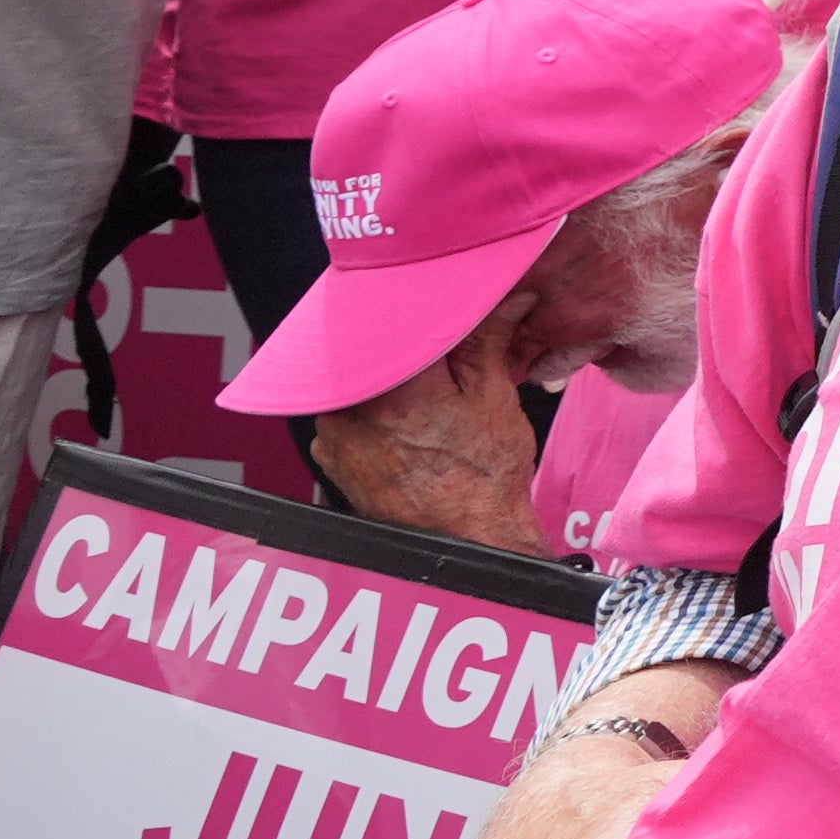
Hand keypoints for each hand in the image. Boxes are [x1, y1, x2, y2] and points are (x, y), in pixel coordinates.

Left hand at [302, 310, 542, 553]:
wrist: (467, 540)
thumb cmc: (483, 478)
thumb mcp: (495, 396)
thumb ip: (489, 339)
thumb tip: (509, 297)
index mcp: (391, 382)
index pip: (399, 319)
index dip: (424, 307)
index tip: (445, 304)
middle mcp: (349, 406)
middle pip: (373, 350)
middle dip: (406, 343)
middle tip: (439, 351)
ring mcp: (333, 435)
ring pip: (359, 380)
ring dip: (386, 375)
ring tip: (424, 393)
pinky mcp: (330, 457)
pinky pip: (347, 412)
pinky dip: (371, 407)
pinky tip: (406, 421)